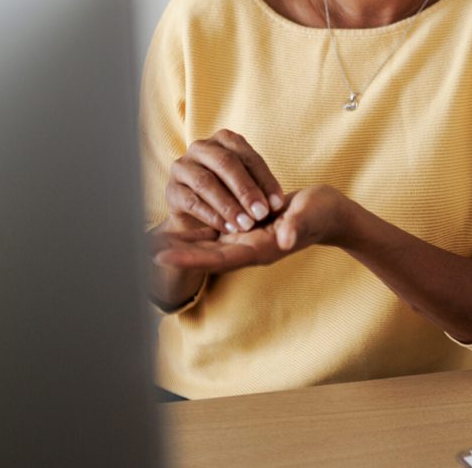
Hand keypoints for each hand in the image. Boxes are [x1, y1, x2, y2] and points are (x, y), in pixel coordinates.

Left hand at [153, 185, 346, 273]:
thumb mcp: (310, 217)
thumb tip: (283, 238)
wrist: (328, 214)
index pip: (219, 257)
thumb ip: (296, 227)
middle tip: (142, 251)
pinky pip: (217, 233)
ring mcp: (246, 239)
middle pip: (206, 255)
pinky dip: (197, 232)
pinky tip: (179, 227)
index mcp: (260, 248)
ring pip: (208, 245)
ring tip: (151, 240)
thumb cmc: (321, 214)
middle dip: (176, 254)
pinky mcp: (247, 228)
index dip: (191, 257)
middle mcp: (248, 247)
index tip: (162, 256)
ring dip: (182, 244)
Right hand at [165, 129, 284, 233]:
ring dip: (229, 205)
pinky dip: (211, 216)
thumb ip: (261, 189)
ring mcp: (182, 167)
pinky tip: (227, 228)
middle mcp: (201, 148)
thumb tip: (276, 204)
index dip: (265, 179)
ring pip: (206, 182)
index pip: (248, 156)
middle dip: (246, 190)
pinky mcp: (172, 190)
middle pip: (225, 163)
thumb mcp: (247, 188)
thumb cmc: (229, 195)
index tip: (277, 204)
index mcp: (224, 139)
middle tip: (261, 213)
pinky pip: (191, 201)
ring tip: (245, 224)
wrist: (197, 218)